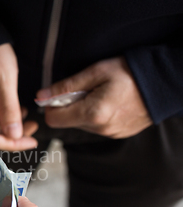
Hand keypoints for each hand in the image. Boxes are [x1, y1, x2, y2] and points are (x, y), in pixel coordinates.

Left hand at [36, 56, 152, 138]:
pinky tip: (109, 102)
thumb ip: (66, 86)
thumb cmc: (130, 73)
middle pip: (67, 122)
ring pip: (81, 124)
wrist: (164, 83)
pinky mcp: (118, 134)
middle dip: (69, 106)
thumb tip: (41, 96)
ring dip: (83, 110)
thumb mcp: (96, 72)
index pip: (53, 119)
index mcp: (92, 113)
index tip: (59, 93)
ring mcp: (110, 134)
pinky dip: (96, 115)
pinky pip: (97, 127)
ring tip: (100, 94)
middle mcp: (99, 128)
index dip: (51, 105)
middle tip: (85, 89)